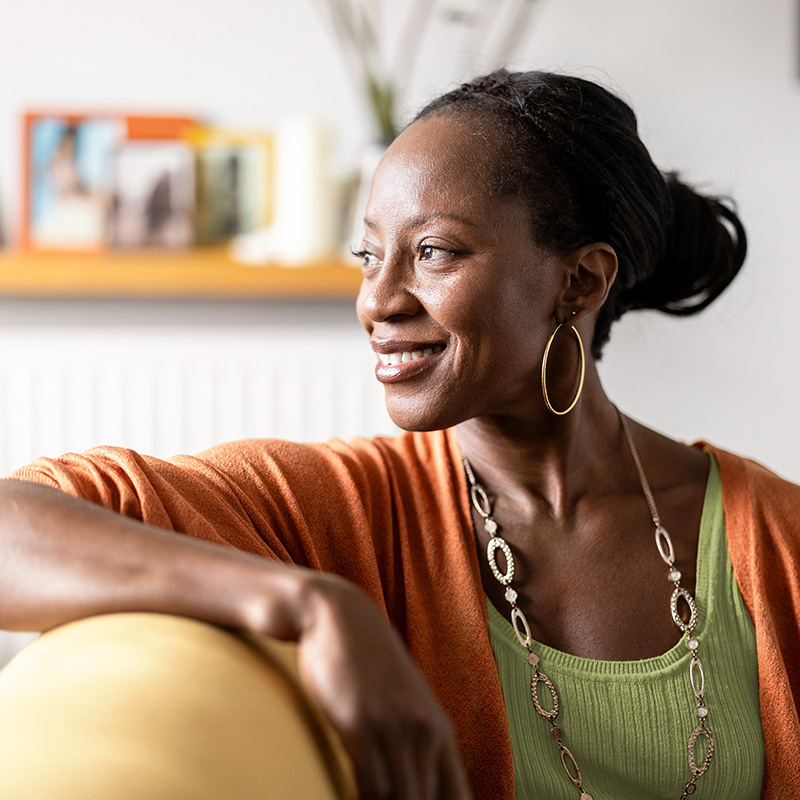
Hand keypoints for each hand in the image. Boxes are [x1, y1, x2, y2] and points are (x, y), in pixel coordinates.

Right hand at [296, 573, 471, 799]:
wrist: (338, 616)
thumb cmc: (367, 663)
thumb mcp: (404, 701)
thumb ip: (417, 741)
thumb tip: (418, 785)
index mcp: (439, 730)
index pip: (458, 799)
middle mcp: (423, 731)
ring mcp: (393, 727)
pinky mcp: (359, 722)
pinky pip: (369, 784)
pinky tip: (345, 796)